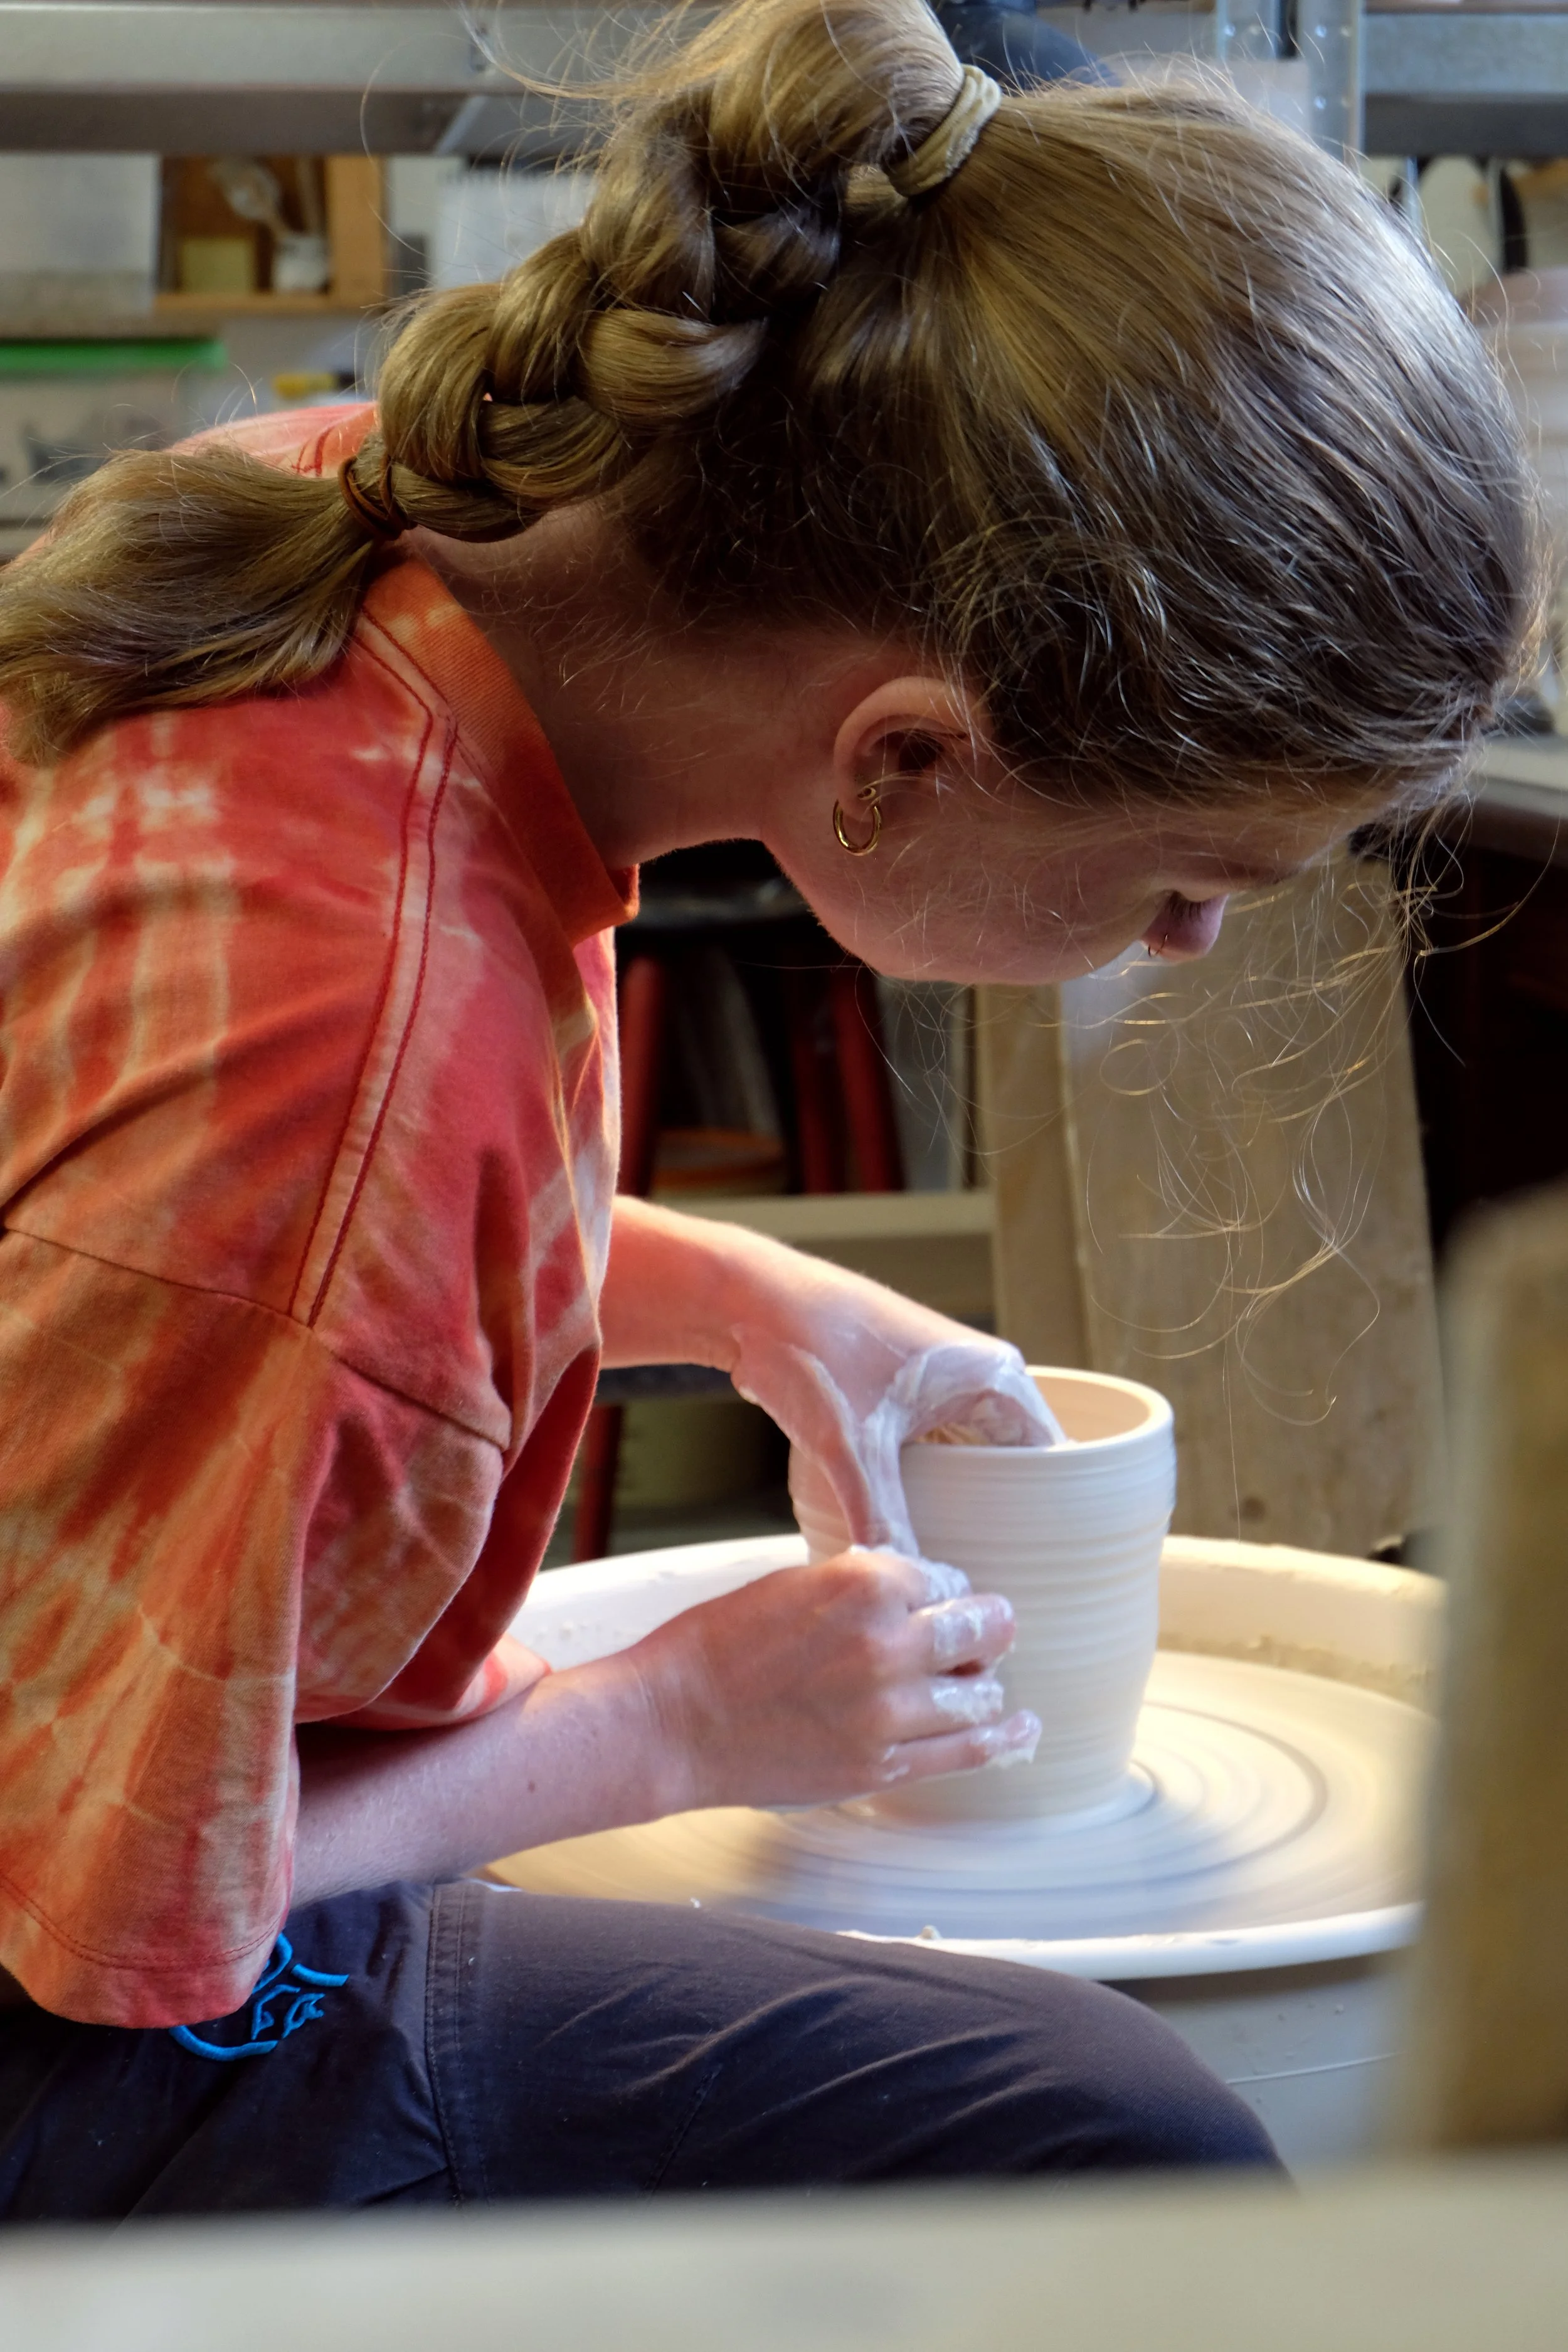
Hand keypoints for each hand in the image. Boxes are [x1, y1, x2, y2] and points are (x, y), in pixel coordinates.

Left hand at [600, 1199, 1061, 1559]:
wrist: (754, 1304)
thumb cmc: (814, 1351)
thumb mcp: (853, 1448)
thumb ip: (880, 1519)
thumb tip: (898, 1580)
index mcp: (993, 1376)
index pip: (1049, 1453)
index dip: (1049, 1508)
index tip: (1041, 1558)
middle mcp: (977, 1375)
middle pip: (1014, 1458)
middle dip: (1007, 1511)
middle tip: (1001, 1571)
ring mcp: (940, 1382)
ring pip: (973, 1454)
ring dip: (969, 1497)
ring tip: (966, 1558)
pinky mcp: (903, 1392)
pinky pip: (938, 1446)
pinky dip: (935, 1481)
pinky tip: (923, 1524)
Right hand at [627, 1551, 1039, 1811]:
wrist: (674, 1722)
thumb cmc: (720, 1645)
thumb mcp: (796, 1585)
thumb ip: (863, 1586)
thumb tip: (918, 1594)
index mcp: (863, 1583)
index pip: (947, 1580)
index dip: (945, 1592)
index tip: (938, 1602)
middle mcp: (887, 1643)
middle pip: (983, 1629)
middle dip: (989, 1628)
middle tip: (988, 1631)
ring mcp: (889, 1711)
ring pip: (983, 1693)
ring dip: (984, 1683)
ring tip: (978, 1681)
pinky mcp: (881, 1766)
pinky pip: (967, 1750)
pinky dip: (1004, 1736)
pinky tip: (1023, 1726)